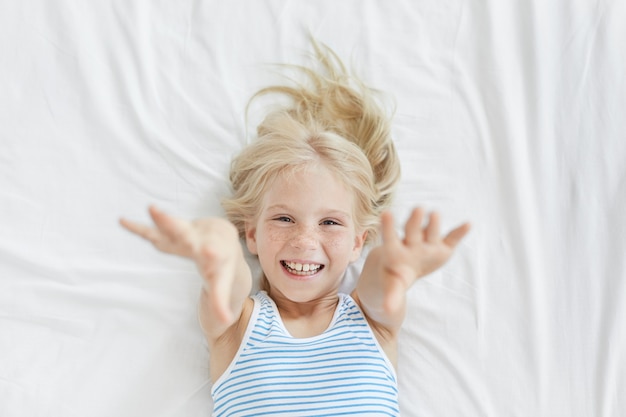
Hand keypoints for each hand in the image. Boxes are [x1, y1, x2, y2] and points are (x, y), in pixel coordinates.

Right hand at [119, 206, 245, 322]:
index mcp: (216, 252)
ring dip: (165, 220)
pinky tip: (123, 221)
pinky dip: (140, 228)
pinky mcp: (173, 233)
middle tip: (177, 222)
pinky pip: (155, 232)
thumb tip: (226, 320)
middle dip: (184, 228)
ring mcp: (187, 233)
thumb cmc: (223, 268)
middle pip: (191, 234)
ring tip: (152, 210)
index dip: (212, 255)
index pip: (214, 256)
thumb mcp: (223, 285)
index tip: (209, 251)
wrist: (224, 244)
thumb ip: (221, 302)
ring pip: (174, 227)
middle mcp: (203, 238)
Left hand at [378, 207, 469, 288]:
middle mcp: (411, 243)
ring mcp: (427, 243)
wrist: (405, 268)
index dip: (388, 226)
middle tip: (418, 209)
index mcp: (395, 251)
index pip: (390, 237)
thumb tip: (388, 310)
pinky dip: (460, 233)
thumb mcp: (392, 287)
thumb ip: (391, 297)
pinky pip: (452, 239)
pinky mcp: (442, 247)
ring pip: (429, 231)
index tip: (386, 213)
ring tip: (434, 214)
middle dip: (415, 220)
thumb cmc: (395, 275)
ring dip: (432, 223)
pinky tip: (468, 224)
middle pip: (412, 230)